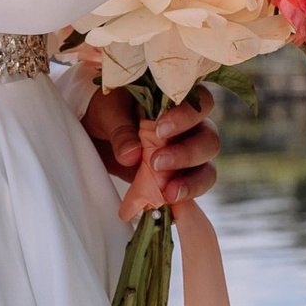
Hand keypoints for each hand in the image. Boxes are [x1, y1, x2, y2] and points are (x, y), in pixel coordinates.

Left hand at [80, 71, 219, 218]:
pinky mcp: (178, 179)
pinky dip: (182, 199)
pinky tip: (166, 204)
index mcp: (179, 101)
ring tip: (169, 194)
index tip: (161, 130)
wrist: (96, 134)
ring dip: (191, 182)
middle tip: (157, 162)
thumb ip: (121, 130)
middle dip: (187, 153)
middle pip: (209, 140)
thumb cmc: (107, 112)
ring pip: (207, 169)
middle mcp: (191, 128)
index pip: (200, 103)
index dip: (187, 117)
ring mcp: (187, 156)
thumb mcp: (108, 113)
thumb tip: (130, 155)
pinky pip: (190, 191)